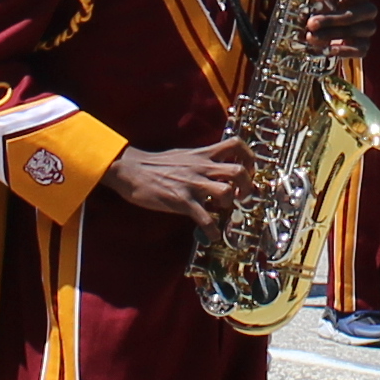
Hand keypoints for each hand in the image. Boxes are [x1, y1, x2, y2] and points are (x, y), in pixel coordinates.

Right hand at [105, 139, 248, 222]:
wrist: (130, 170)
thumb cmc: (155, 164)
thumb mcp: (183, 156)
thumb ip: (201, 161)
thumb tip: (215, 169)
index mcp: (203, 154)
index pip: (236, 144)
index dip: (249, 157)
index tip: (248, 170)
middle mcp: (202, 167)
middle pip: (239, 171)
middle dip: (247, 186)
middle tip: (242, 195)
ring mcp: (193, 185)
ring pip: (226, 193)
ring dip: (230, 205)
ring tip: (224, 211)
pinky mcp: (182, 201)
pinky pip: (205, 219)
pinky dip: (213, 231)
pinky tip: (211, 235)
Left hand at [303, 0, 379, 48]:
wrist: (332, 31)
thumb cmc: (327, 6)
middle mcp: (368, 9)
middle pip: (352, 14)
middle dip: (330, 19)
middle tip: (310, 22)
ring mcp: (368, 28)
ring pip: (353, 32)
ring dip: (330, 34)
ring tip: (310, 37)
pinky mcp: (365, 46)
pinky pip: (357, 49)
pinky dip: (341, 50)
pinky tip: (326, 50)